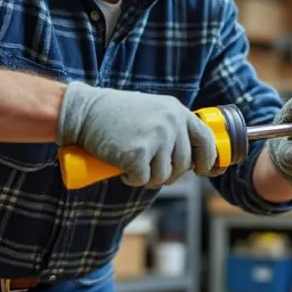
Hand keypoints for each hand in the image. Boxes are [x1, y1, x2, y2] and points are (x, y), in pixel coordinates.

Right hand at [56, 82, 217, 186]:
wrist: (84, 111)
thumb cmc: (116, 114)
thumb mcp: (152, 111)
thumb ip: (172, 128)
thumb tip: (191, 159)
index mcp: (177, 111)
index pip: (205, 139)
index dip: (207, 159)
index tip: (203, 170)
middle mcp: (171, 123)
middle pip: (184, 164)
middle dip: (170, 174)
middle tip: (151, 170)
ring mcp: (156, 138)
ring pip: (164, 176)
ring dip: (149, 178)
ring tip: (133, 165)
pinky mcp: (138, 154)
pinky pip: (143, 180)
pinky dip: (132, 179)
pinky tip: (123, 168)